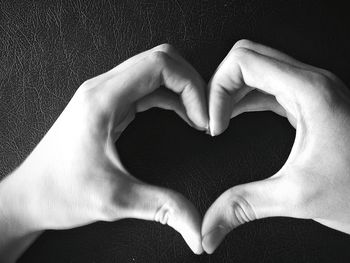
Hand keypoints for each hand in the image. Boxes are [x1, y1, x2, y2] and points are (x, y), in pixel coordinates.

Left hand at [0, 44, 208, 260]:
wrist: (30, 196)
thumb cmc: (61, 193)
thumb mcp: (115, 200)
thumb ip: (162, 207)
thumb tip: (197, 228)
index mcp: (102, 100)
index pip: (158, 64)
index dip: (190, 85)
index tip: (202, 117)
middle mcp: (103, 89)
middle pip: (160, 60)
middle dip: (190, 84)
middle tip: (205, 115)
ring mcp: (105, 95)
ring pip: (155, 72)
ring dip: (182, 90)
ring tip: (198, 118)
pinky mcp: (109, 106)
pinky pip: (148, 89)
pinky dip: (171, 98)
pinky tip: (183, 116)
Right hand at [202, 39, 349, 252]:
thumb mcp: (296, 198)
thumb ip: (243, 207)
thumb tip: (208, 230)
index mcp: (309, 91)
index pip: (243, 62)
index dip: (217, 90)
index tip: (214, 125)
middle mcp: (311, 82)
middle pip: (247, 58)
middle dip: (220, 85)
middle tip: (211, 117)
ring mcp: (311, 90)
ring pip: (256, 69)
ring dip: (231, 92)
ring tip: (218, 120)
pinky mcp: (309, 102)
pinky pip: (267, 86)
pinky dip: (244, 98)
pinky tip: (234, 117)